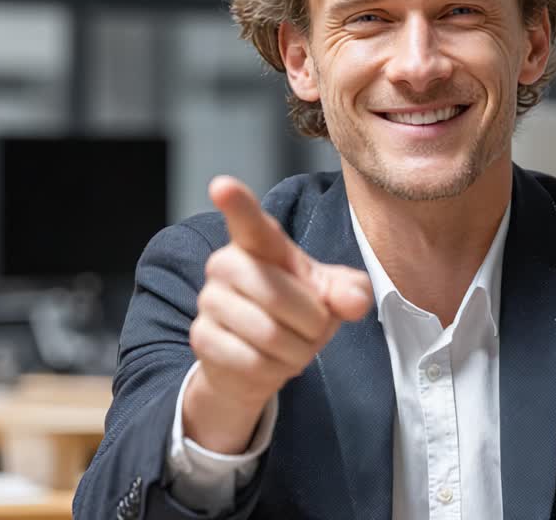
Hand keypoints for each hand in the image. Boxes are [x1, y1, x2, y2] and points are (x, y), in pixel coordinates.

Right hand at [182, 176, 372, 452]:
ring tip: (291, 346)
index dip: (237, 203)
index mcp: (260, 244)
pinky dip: (274, 370)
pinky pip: (253, 361)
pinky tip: (269, 362)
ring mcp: (209, 301)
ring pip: (269, 334)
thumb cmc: (298, 314)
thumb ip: (350, 291)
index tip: (222, 185)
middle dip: (311, 322)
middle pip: (278, 295)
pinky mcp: (202, 338)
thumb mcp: (332, 297)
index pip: (248, 222)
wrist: (260, 361)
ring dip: (296, 350)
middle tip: (312, 328)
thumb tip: (353, 301)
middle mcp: (225, 264)